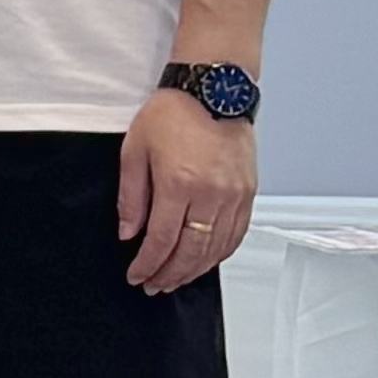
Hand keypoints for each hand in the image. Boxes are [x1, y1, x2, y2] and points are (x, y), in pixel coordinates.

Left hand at [120, 87, 254, 295]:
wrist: (213, 91)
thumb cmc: (172, 114)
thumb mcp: (135, 150)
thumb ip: (131, 197)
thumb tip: (128, 233)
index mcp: (178, 184)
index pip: (161, 239)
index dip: (147, 264)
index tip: (137, 276)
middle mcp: (211, 194)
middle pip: (191, 251)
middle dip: (170, 274)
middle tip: (154, 286)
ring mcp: (234, 195)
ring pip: (216, 248)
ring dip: (195, 269)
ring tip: (176, 279)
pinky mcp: (249, 193)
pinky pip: (236, 234)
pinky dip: (220, 253)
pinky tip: (206, 261)